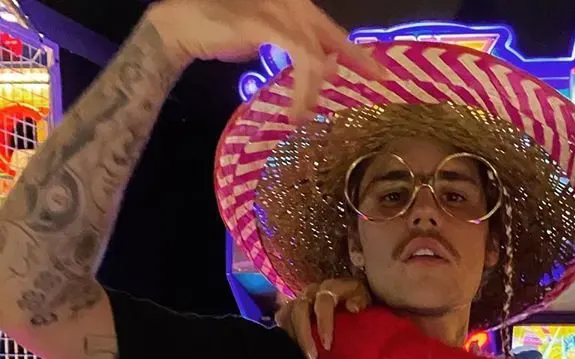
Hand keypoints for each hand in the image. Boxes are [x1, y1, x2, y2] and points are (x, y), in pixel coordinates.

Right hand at [145, 0, 384, 121]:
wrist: (178, 24)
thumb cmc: (217, 30)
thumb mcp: (262, 36)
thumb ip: (289, 46)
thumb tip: (314, 66)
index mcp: (288, 3)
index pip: (327, 26)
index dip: (352, 48)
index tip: (377, 70)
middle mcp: (286, 0)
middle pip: (328, 32)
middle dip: (354, 57)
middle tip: (378, 77)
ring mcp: (274, 7)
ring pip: (312, 50)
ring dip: (314, 87)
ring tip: (309, 113)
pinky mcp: (262, 22)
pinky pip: (296, 55)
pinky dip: (302, 85)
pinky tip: (299, 108)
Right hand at [275, 277, 371, 358]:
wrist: (351, 297)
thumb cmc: (359, 300)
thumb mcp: (364, 298)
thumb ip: (360, 300)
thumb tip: (353, 307)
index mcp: (331, 287)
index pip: (323, 301)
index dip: (324, 323)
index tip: (328, 346)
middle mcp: (311, 291)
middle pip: (300, 310)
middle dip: (305, 337)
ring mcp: (300, 299)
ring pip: (289, 316)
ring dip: (296, 339)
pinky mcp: (292, 308)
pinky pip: (283, 319)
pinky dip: (287, 334)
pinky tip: (294, 349)